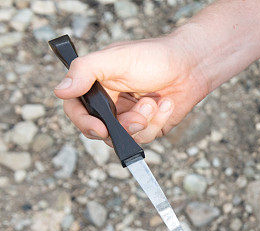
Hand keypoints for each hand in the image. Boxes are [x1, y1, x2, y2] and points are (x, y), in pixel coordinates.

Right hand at [53, 32, 210, 143]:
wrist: (190, 66)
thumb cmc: (153, 57)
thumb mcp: (115, 58)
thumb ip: (85, 72)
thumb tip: (60, 91)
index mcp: (95, 85)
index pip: (76, 109)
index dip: (83, 122)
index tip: (100, 128)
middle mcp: (110, 103)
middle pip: (100, 130)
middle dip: (120, 126)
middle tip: (137, 119)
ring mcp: (129, 117)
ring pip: (125, 136)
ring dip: (143, 121)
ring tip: (153, 101)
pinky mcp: (149, 127)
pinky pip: (146, 136)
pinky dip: (158, 120)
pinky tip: (166, 103)